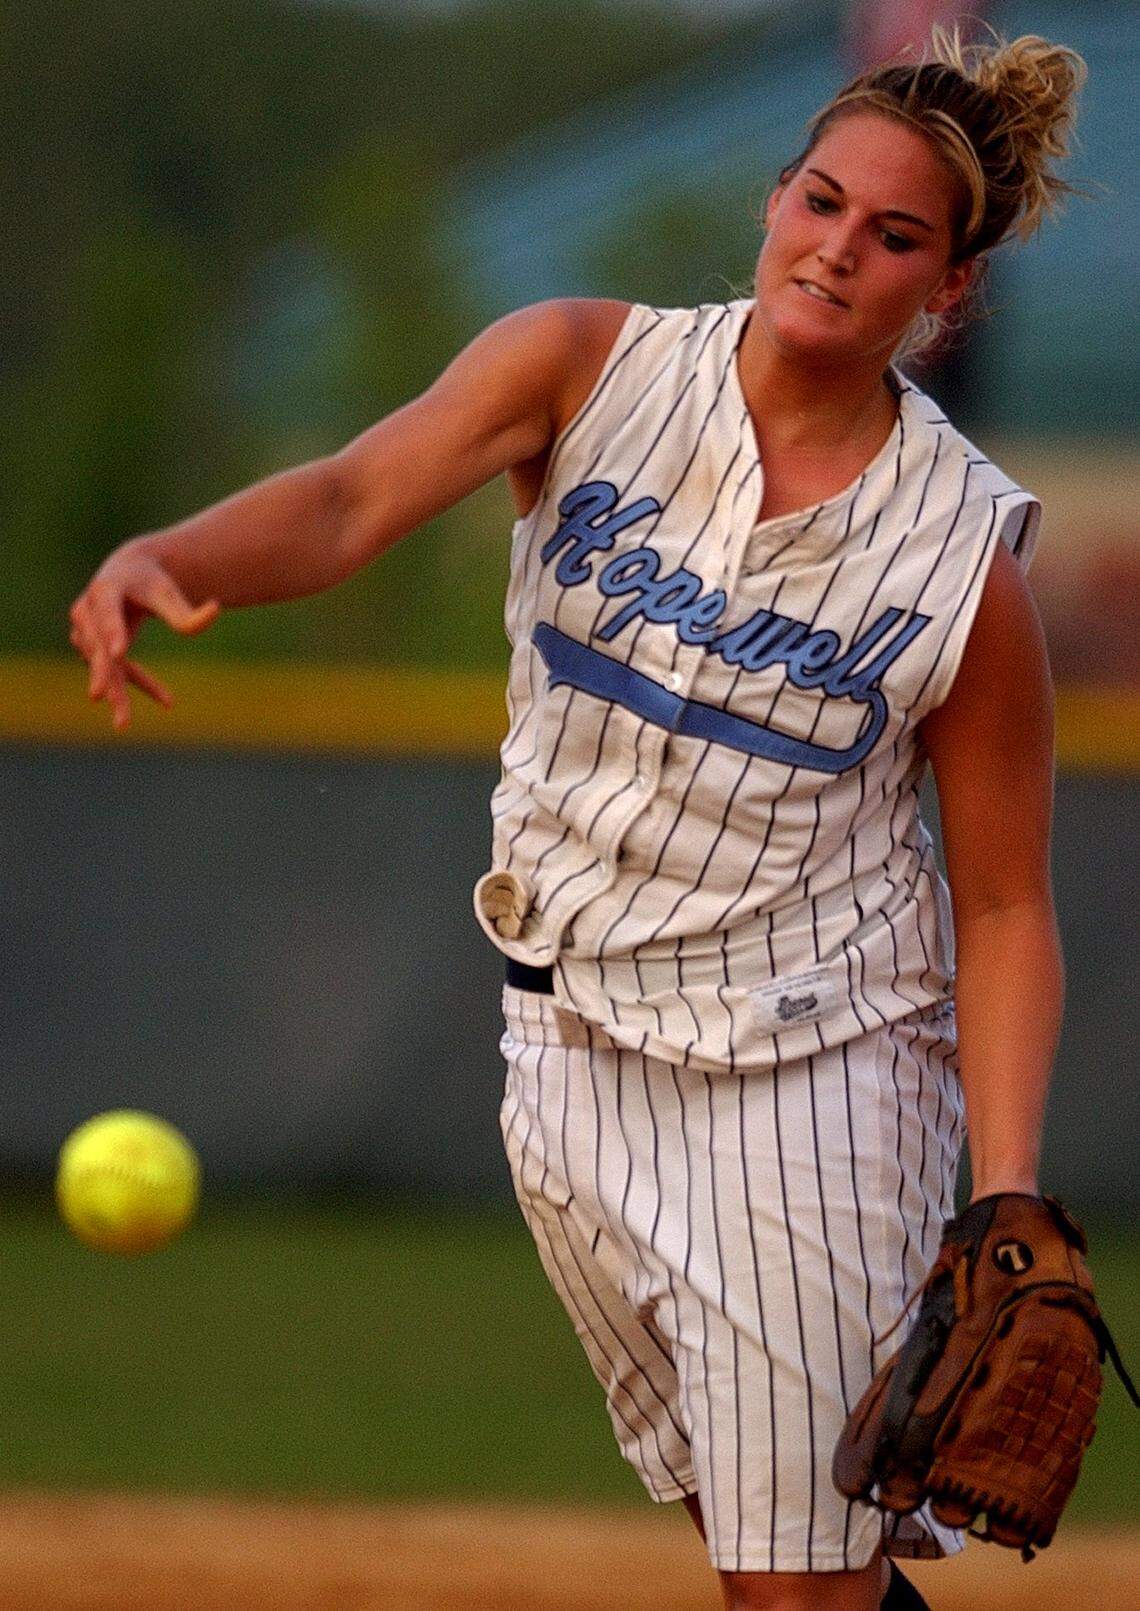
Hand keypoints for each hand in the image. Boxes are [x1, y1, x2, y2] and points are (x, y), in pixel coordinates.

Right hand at [68, 547, 220, 730]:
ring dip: (116, 691)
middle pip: (98, 647)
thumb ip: (185, 611)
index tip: (119, 653)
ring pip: (104, 666)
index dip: (113, 632)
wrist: (127, 576)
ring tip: (123, 722)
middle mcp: (87, 611)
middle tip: (99, 696)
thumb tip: (216, 610)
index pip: (108, 612)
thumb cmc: (149, 582)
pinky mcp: (93, 650)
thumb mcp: (167, 593)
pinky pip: (118, 672)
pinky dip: (141, 683)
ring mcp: (86, 633)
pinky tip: (168, 701)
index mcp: (106, 590)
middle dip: (101, 673)